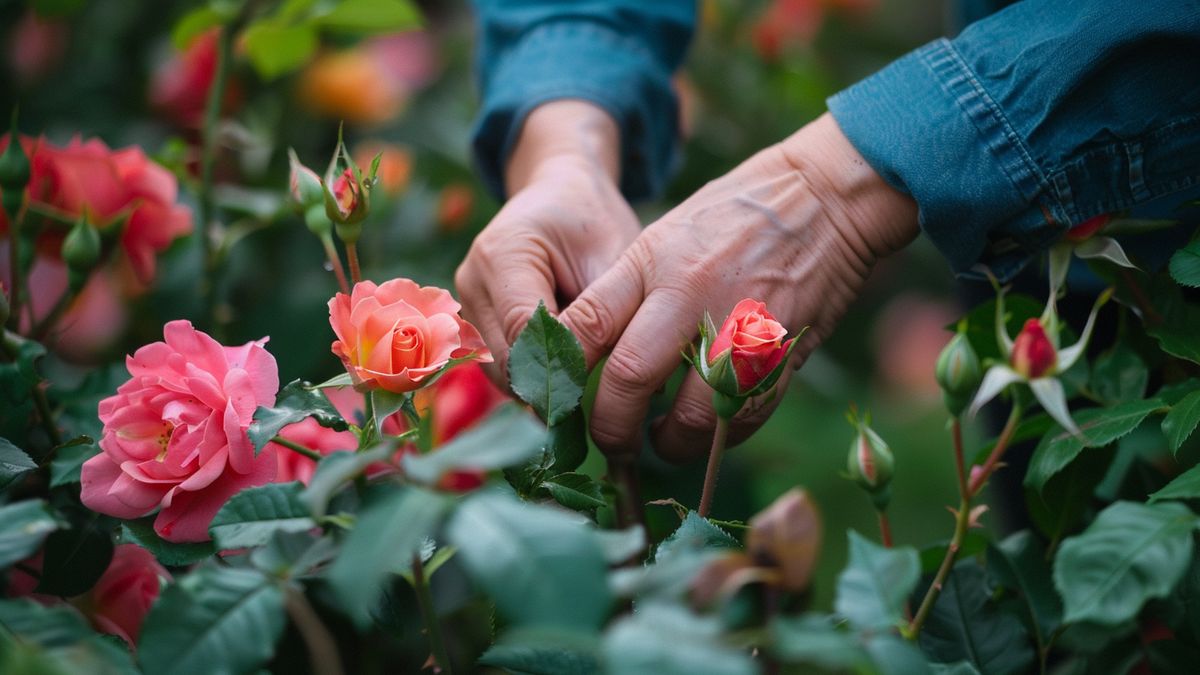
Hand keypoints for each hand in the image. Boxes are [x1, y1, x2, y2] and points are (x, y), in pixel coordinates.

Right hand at [456, 100, 640, 386]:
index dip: (562, 369)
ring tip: (585, 383)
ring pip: (499, 372)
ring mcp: (466, 303)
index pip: (525, 333)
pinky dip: (531, 375)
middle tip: (601, 400)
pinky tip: (564, 370)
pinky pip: (499, 366)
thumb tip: (609, 376)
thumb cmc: (593, 220)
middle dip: (553, 383)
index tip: (604, 393)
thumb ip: (605, 312)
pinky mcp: (472, 321)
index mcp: (502, 254)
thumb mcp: (613, 255)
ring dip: (540, 383)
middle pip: (506, 360)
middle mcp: (471, 281)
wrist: (560, 196)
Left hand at [559, 113, 919, 460]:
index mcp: (652, 263)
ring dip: (671, 443)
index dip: (561, 372)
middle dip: (610, 427)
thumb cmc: (735, 214)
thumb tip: (587, 353)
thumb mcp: (666, 236)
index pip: (586, 327)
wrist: (825, 197)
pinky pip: (745, 418)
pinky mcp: (783, 354)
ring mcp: (741, 328)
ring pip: (692, 416)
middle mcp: (691, 295)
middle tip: (609, 442)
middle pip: (629, 380)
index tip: (556, 398)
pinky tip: (710, 430)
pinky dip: (722, 436)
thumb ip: (628, 292)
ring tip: (662, 441)